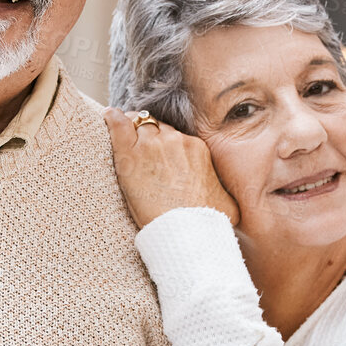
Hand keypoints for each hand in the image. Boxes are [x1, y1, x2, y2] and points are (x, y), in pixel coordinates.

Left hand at [103, 108, 239, 228]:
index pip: (174, 135)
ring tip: (122, 134)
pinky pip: (118, 125)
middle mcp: (175, 141)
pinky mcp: (130, 154)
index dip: (162, 141)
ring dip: (131, 128)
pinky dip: (112, 119)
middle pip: (157, 126)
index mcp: (196, 149)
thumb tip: (236, 212)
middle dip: (148, 133)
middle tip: (138, 145)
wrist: (186, 229)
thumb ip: (225, 198)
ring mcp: (152, 145)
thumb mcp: (227, 206)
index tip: (157, 151)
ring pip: (139, 124)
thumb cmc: (206, 222)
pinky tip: (108, 116)